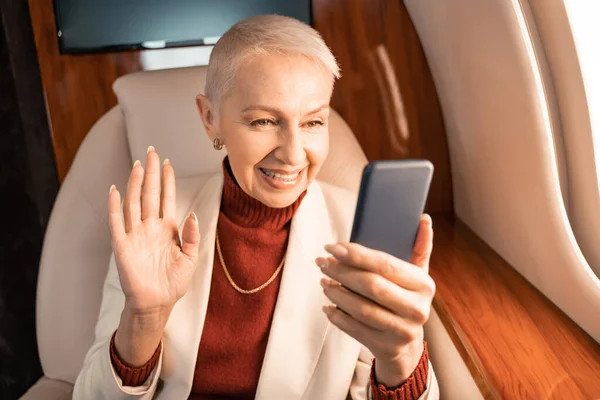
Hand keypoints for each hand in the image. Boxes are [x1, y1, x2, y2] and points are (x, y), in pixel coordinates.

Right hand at [108, 146, 200, 316]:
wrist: (158, 303)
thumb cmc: (174, 282)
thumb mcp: (190, 258)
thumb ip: (192, 236)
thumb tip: (191, 214)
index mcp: (167, 229)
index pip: (166, 198)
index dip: (167, 181)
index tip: (168, 164)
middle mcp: (150, 228)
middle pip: (149, 194)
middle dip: (151, 174)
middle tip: (152, 152)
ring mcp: (136, 235)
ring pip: (134, 203)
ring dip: (135, 184)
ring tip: (139, 165)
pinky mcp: (123, 246)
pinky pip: (117, 223)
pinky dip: (115, 207)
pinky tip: (115, 190)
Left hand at [316, 214, 434, 386]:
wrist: (406, 343)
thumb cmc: (405, 298)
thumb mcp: (416, 274)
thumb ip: (420, 246)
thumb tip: (424, 219)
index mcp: (424, 285)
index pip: (386, 265)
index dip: (357, 254)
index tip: (333, 247)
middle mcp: (417, 309)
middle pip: (371, 285)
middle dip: (342, 272)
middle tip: (322, 263)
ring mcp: (402, 331)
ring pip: (361, 308)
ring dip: (337, 293)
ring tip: (323, 281)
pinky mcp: (386, 347)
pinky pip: (354, 329)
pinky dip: (337, 316)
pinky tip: (327, 305)